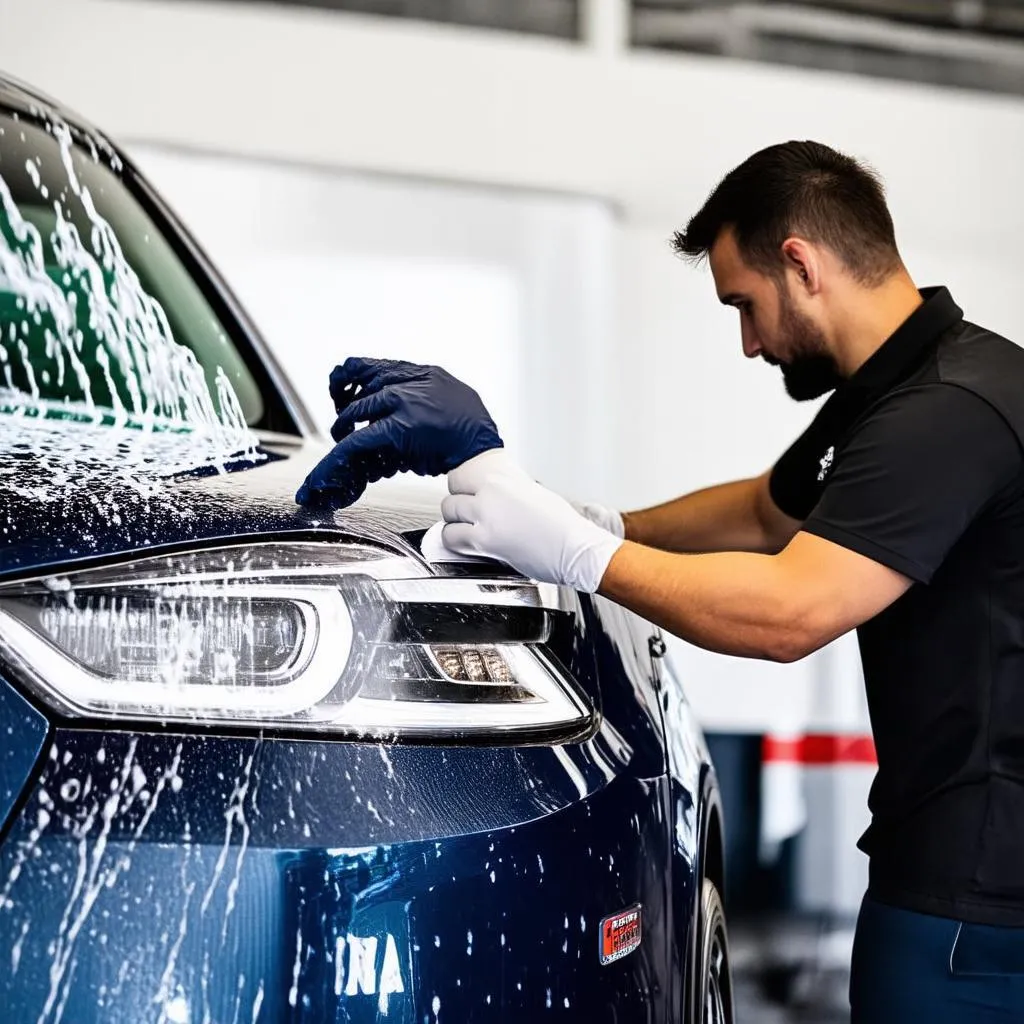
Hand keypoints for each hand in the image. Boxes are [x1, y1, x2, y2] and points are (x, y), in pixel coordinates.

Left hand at [295, 357, 502, 507]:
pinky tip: (330, 467)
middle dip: (345, 406)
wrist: (481, 447)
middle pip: (360, 387)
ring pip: (354, 411)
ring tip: (339, 440)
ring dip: (341, 428)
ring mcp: (401, 403)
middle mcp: (409, 383)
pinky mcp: (397, 429)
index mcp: (420, 373)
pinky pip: (358, 440)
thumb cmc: (471, 427)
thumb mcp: (449, 394)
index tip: (339, 388)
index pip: (371, 366)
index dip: (349, 378)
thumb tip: (402, 400)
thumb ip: (424, 393)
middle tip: (341, 422)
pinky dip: (338, 455)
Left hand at [441, 453, 623, 591]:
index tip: (464, 496)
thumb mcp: (533, 493)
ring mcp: (486, 516)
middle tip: (466, 517)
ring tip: (466, 530)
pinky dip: (455, 541)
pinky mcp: (485, 541)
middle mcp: (491, 493)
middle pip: (452, 494)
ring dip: (455, 523)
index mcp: (503, 479)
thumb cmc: (561, 526)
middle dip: (457, 507)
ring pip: (449, 513)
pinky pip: (451, 537)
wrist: (575, 548)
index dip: (461, 489)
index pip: (461, 476)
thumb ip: (507, 491)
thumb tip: (492, 494)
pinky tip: (467, 544)